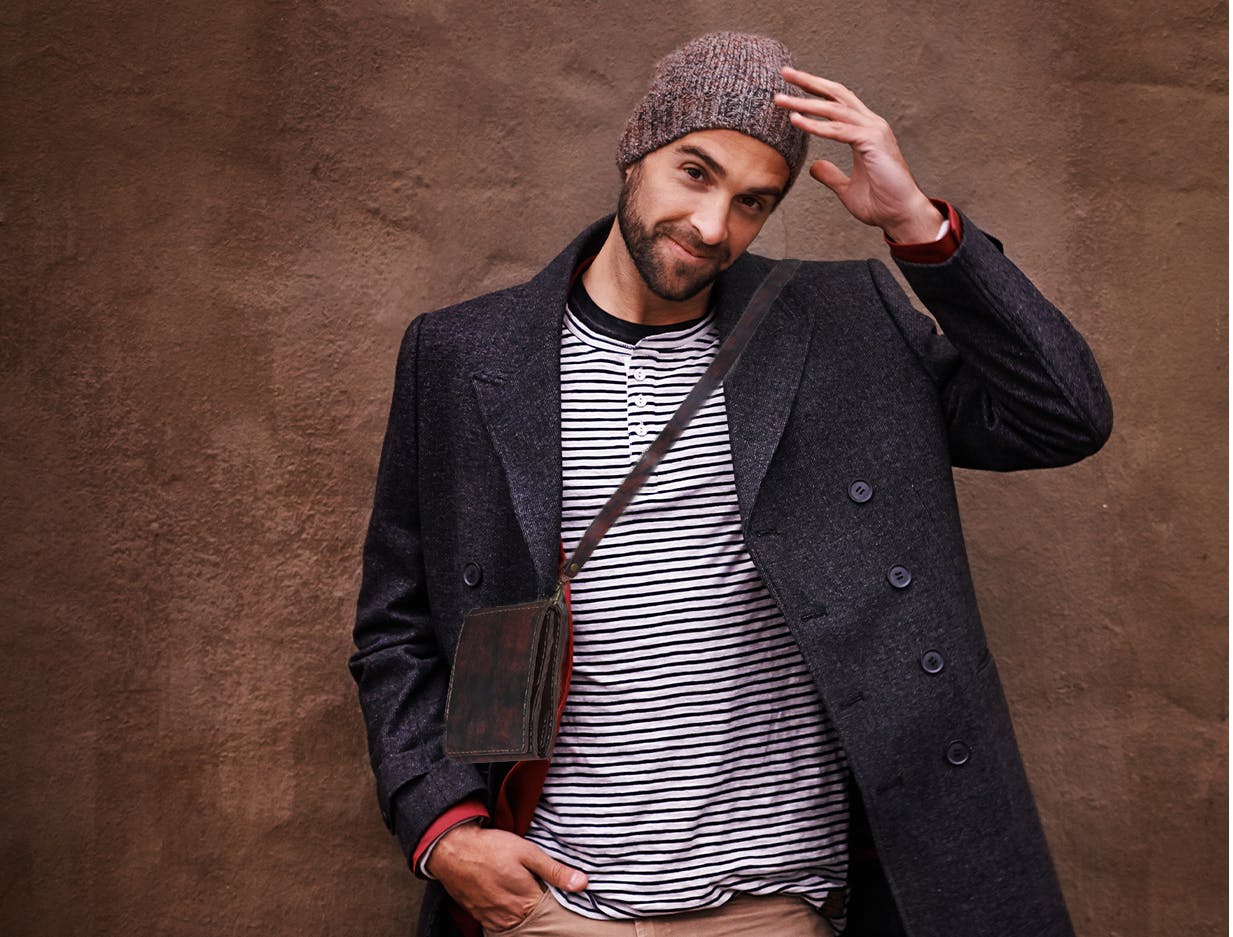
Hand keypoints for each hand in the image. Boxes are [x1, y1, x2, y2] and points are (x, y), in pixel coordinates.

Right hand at [426, 823, 588, 931]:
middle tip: (540, 890)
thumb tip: (582, 884)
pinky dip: (509, 917)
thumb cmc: (490, 848)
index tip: (560, 892)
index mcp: (526, 900)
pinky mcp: (481, 918)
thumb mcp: (527, 852)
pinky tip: (510, 902)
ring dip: (525, 914)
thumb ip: (555, 871)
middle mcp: (510, 916)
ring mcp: (494, 919)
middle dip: (542, 909)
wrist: (452, 850)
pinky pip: (502, 926)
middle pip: (536, 920)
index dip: (558, 901)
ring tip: (525, 895)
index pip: (552, 911)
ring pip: (519, 925)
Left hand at [774, 66, 943, 242]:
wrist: (902, 215)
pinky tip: (796, 121)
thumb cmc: (881, 203)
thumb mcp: (846, 188)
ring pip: (834, 109)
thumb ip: (831, 175)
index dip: (816, 91)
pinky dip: (816, 125)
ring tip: (781, 99)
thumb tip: (814, 166)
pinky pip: (838, 130)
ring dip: (805, 102)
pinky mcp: (872, 142)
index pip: (838, 102)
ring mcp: (874, 131)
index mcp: (865, 131)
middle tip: (785, 72)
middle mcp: (871, 124)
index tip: (791, 85)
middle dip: (809, 82)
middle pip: (836, 94)